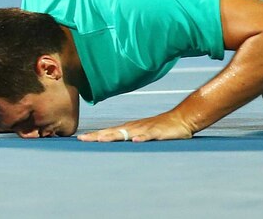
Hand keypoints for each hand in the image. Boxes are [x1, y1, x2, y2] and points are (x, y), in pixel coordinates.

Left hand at [77, 111, 194, 141]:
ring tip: (102, 139)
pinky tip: (135, 141)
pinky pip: (149, 135)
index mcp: (130, 128)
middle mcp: (135, 127)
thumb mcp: (143, 133)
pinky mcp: (158, 132)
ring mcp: (146, 129)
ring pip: (127, 132)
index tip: (80, 139)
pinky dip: (142, 138)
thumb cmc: (161, 128)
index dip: (95, 135)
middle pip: (113, 131)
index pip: (109, 131)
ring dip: (115, 136)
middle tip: (83, 139)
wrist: (182, 118)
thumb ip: (131, 138)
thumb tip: (117, 144)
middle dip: (98, 135)